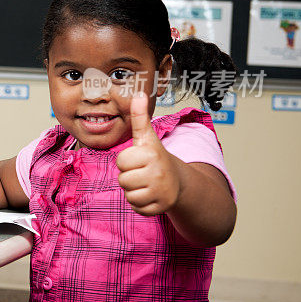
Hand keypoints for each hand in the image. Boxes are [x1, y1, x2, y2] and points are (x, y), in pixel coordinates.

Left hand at [116, 93, 181, 215]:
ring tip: (146, 183)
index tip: (139, 158)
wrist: (179, 182)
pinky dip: (140, 203)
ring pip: (128, 195)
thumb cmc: (156, 157)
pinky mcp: (161, 208)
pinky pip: (136, 207)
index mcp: (151, 154)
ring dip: (134, 190)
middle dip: (129, 176)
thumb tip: (138, 93)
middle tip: (143, 172)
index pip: (121, 161)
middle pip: (122, 180)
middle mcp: (158, 173)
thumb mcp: (147, 137)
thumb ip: (140, 117)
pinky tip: (150, 194)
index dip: (126, 160)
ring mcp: (161, 192)